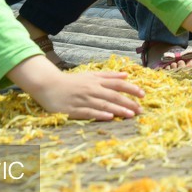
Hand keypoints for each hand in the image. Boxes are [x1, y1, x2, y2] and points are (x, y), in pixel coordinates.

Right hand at [10, 57, 144, 120]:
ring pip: (104, 104)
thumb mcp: (90, 75)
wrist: (48, 85)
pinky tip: (110, 117)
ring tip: (130, 114)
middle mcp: (92, 89)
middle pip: (113, 96)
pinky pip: (89, 112)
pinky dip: (100, 114)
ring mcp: (83, 99)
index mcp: (97, 81)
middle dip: (128, 102)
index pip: (118, 84)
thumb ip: (109, 75)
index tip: (143, 94)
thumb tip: (127, 74)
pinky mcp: (73, 109)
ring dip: (118, 110)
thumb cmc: (71, 81)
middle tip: (140, 109)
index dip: (131, 88)